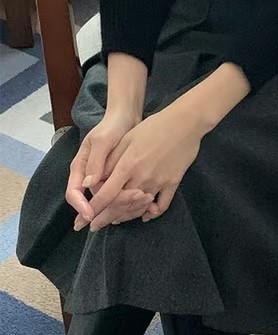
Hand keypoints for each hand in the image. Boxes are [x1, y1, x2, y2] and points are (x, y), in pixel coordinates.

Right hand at [66, 109, 141, 224]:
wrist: (126, 119)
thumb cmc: (112, 126)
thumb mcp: (103, 141)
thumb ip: (96, 161)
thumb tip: (88, 184)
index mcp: (80, 168)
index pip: (73, 194)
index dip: (80, 207)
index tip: (91, 215)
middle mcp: (89, 177)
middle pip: (95, 201)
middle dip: (113, 206)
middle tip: (135, 200)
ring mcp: (103, 179)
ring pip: (110, 201)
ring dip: (126, 204)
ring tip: (145, 199)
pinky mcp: (117, 180)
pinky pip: (120, 196)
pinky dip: (132, 199)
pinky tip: (146, 200)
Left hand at [86, 103, 204, 231]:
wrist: (185, 123)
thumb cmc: (153, 126)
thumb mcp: (126, 138)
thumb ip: (110, 160)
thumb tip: (94, 181)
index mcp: (127, 166)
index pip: (106, 195)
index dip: (94, 210)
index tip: (85, 219)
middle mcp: (141, 178)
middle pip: (120, 206)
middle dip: (105, 219)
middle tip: (95, 226)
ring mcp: (159, 183)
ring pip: (139, 208)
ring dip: (126, 216)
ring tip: (116, 220)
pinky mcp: (173, 183)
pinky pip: (162, 205)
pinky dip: (152, 213)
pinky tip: (145, 215)